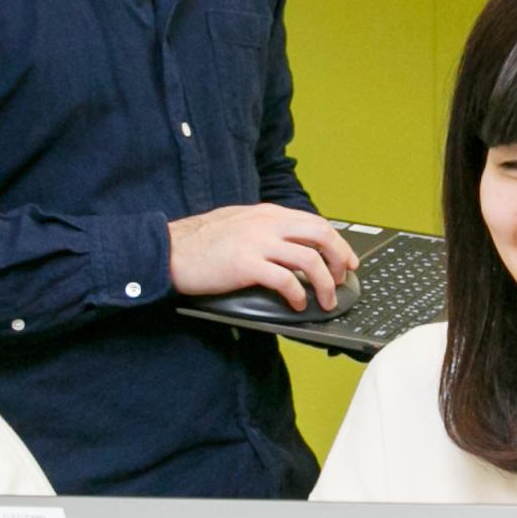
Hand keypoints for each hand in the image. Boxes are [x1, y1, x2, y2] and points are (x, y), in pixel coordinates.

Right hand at [167, 204, 358, 311]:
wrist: (169, 249)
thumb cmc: (199, 242)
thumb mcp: (238, 223)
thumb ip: (265, 229)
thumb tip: (291, 244)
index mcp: (267, 213)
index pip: (315, 222)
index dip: (337, 242)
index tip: (347, 260)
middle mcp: (266, 224)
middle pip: (320, 235)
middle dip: (339, 258)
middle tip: (341, 279)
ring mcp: (257, 242)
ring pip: (309, 259)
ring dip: (324, 283)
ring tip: (325, 299)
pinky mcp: (246, 265)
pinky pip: (285, 280)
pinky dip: (298, 294)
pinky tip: (298, 304)